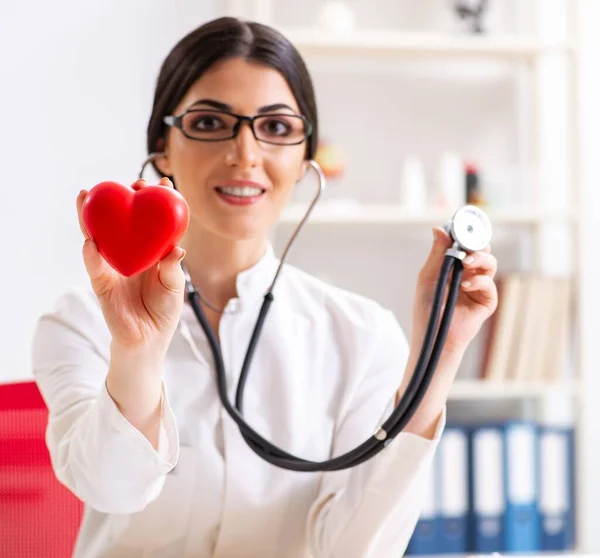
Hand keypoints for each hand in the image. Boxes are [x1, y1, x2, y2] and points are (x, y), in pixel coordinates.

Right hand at [76, 177, 185, 356]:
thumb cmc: (164, 310)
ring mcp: (112, 266)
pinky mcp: (101, 283)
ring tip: (86, 197)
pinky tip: (90, 240)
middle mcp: (129, 253)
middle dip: (123, 200)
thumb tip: (178, 248)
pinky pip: (94, 266)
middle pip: (121, 221)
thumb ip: (173, 269)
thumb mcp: (175, 287)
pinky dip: (91, 254)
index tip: (165, 184)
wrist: (148, 339)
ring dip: (90, 217)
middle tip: (132, 184)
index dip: (157, 203)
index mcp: (149, 252)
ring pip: (98, 236)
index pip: (152, 222)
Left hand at [411, 226, 497, 358]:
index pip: (463, 244)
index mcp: (452, 265)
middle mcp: (467, 273)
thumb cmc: (427, 309)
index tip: (463, 224)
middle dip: (476, 244)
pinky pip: (489, 284)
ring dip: (480, 259)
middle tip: (468, 245)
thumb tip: (439, 229)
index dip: (465, 233)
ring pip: (489, 263)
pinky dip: (479, 282)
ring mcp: (478, 286)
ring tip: (468, 263)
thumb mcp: (428, 277)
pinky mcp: (486, 301)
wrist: (434, 337)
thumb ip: (437, 254)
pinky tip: (466, 286)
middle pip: (480, 249)